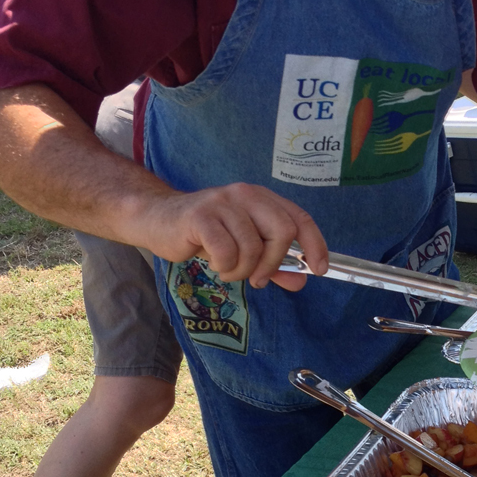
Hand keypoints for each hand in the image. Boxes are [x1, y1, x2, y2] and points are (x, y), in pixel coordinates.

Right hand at [137, 182, 328, 290]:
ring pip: (252, 247)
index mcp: (262, 198)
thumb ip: (274, 264)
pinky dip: (224, 267)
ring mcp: (223, 203)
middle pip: (283, 231)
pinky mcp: (201, 216)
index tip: (318, 269)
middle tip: (258, 278)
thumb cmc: (205, 234)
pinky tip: (214, 263)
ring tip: (228, 268)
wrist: (158, 219)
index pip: (300, 218)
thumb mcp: (243, 247)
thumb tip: (301, 281)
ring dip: (242, 270)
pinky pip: (227, 252)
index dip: (315, 244)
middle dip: (274, 263)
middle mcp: (247, 195)